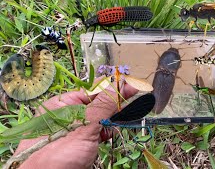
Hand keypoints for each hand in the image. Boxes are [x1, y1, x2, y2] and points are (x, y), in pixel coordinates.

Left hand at [15, 82, 137, 168]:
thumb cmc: (58, 152)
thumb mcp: (85, 125)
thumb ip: (104, 105)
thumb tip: (122, 85)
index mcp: (63, 104)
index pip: (92, 89)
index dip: (112, 87)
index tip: (132, 86)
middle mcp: (68, 115)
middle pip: (97, 103)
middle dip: (113, 105)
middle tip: (130, 104)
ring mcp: (74, 130)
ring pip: (99, 119)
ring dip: (110, 121)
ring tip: (117, 122)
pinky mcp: (80, 144)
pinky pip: (97, 133)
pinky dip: (105, 133)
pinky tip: (108, 135)